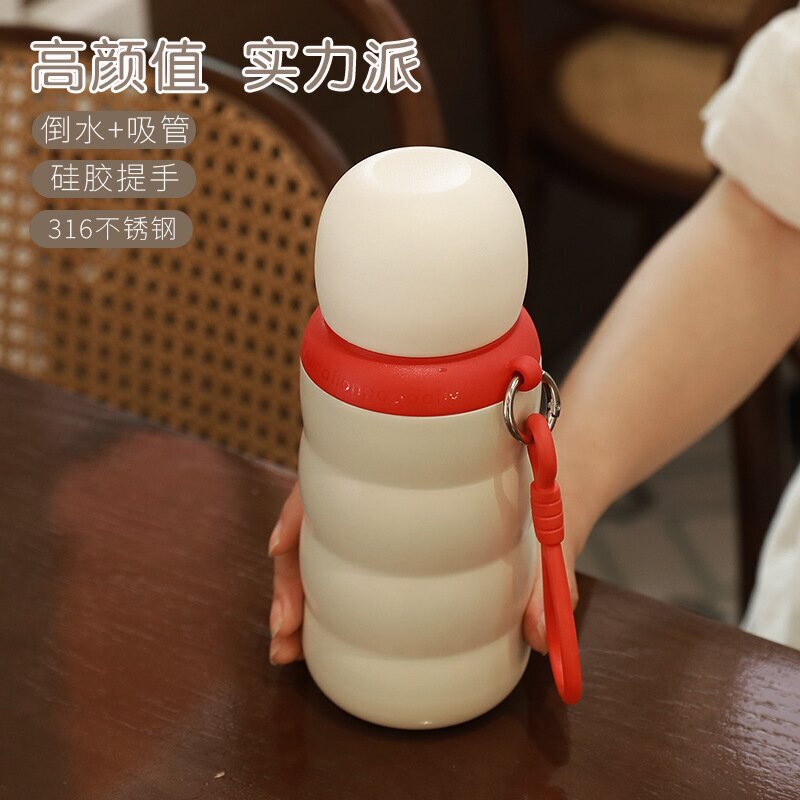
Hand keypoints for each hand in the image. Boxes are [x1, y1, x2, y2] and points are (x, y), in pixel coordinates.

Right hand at [268, 477, 592, 661]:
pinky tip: (317, 638)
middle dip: (289, 577)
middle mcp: (389, 490)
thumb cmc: (551, 480)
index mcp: (415, 464)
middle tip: (284, 633)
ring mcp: (391, 518)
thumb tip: (541, 635)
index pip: (339, 477)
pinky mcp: (403, 544)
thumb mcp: (556, 515)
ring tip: (288, 649)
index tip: (283, 545)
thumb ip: (554, 568)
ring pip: (325, 548)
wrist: (566, 472)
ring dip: (298, 597)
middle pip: (317, 522)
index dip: (302, 509)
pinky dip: (326, 602)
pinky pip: (350, 566)